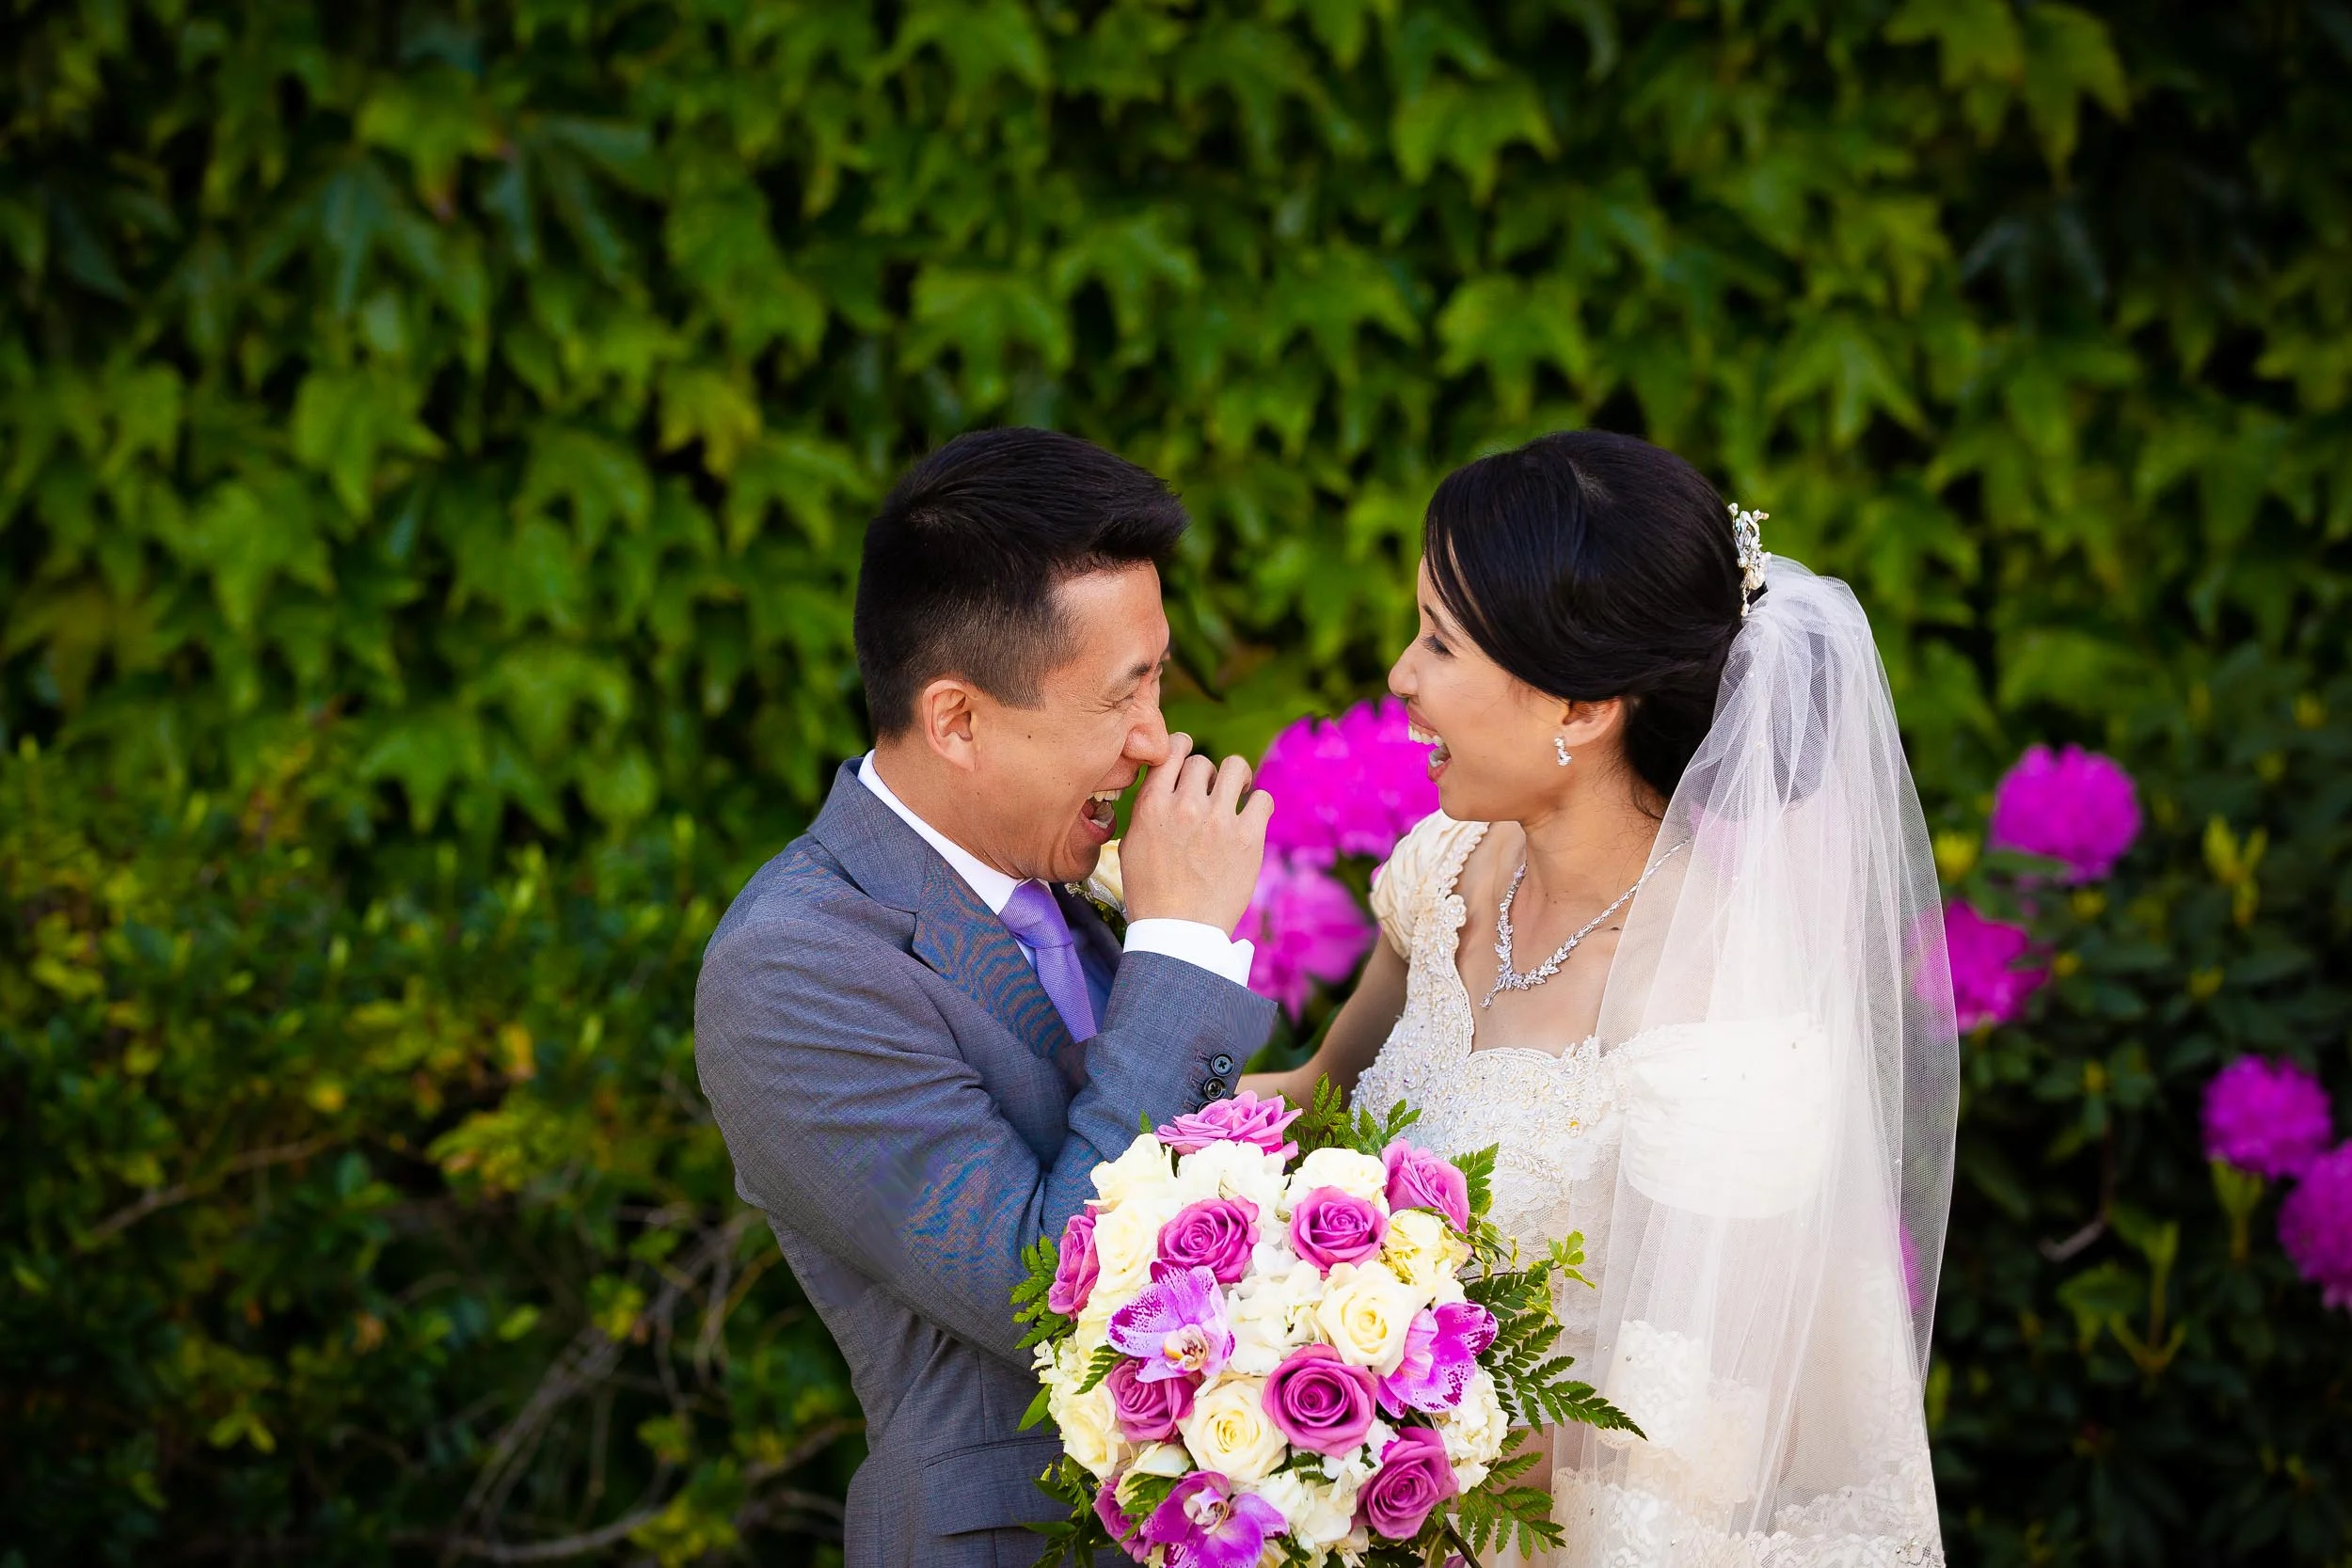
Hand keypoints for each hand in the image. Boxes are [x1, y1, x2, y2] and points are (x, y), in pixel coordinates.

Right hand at [1118, 733, 1273, 933]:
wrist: (1179, 932)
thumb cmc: (1151, 894)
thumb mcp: (1132, 845)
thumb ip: (1147, 809)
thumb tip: (1161, 786)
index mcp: (1152, 805)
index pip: (1172, 750)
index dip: (1182, 748)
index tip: (1188, 758)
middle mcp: (1185, 806)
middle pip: (1202, 761)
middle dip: (1206, 776)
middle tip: (1210, 795)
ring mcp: (1218, 820)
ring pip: (1236, 767)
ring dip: (1236, 779)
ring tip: (1236, 795)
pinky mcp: (1248, 838)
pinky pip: (1263, 798)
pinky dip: (1258, 805)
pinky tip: (1251, 820)